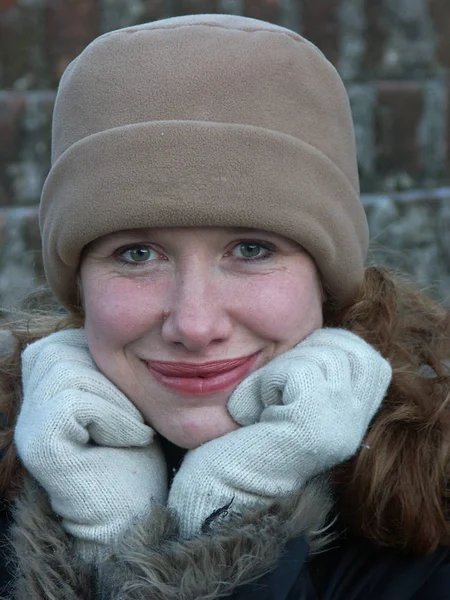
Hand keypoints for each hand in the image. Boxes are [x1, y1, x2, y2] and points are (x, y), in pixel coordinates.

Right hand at [15, 329, 167, 558]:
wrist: (136, 511)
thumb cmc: (134, 452)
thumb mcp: (117, 396)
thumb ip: (100, 366)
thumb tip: (103, 328)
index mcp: (44, 390)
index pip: (65, 340)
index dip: (103, 362)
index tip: (127, 401)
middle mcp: (28, 405)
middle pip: (62, 349)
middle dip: (108, 378)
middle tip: (131, 414)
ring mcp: (29, 426)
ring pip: (70, 372)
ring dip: (116, 400)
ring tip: (131, 429)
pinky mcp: (40, 445)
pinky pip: (75, 402)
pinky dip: (114, 417)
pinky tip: (129, 441)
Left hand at [168, 328, 391, 536]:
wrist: (222, 487)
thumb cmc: (248, 435)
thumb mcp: (289, 395)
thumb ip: (313, 368)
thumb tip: (315, 329)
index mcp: (356, 413)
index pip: (360, 352)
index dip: (318, 348)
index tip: (286, 380)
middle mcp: (356, 420)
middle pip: (343, 345)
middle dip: (302, 353)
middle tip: (274, 389)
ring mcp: (340, 424)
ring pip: (318, 353)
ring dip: (278, 370)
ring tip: (261, 405)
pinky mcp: (314, 426)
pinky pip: (296, 372)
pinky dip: (265, 383)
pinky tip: (251, 413)